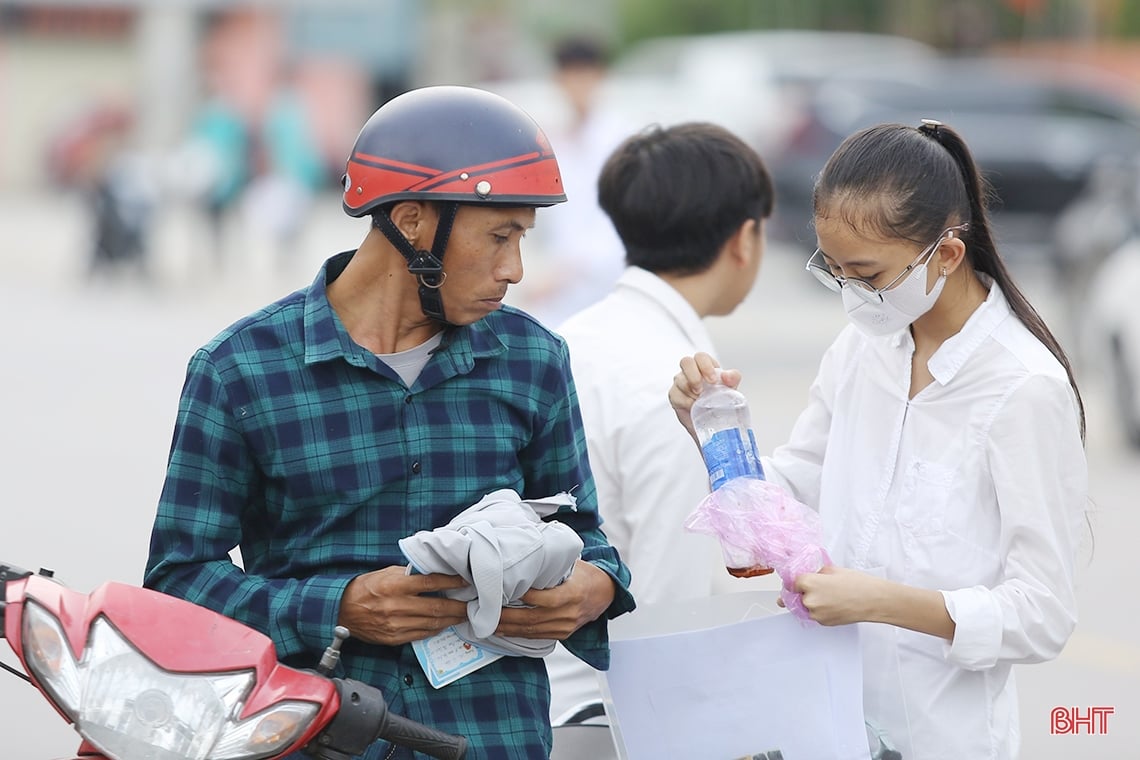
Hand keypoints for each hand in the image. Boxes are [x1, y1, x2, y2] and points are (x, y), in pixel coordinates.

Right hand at [338, 566, 469, 645]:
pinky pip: (421, 634)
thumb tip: (432, 571)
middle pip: (436, 607)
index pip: (430, 582)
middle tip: (473, 604)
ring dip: (451, 619)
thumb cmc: (364, 588)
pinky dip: (435, 629)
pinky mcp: (393, 638)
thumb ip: (408, 574)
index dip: (451, 582)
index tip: (465, 581)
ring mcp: (395, 624)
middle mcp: (396, 606)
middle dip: (458, 606)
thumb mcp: (385, 573)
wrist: (341, 610)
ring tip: (463, 615)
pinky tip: (444, 623)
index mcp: (394, 585)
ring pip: (431, 623)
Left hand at [495, 560, 615, 639]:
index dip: (527, 597)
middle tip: (488, 612)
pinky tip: (505, 629)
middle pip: (533, 618)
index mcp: (574, 593)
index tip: (505, 592)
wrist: (605, 594)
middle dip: (508, 617)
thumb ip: (552, 566)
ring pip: (532, 630)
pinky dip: (519, 633)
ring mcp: (565, 626)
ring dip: (509, 628)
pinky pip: (537, 636)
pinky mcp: (562, 634)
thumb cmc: (586, 576)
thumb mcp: (573, 565)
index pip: (548, 599)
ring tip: (489, 623)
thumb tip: (526, 556)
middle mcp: (569, 613)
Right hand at [668, 352, 742, 440]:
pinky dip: (686, 402)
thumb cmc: (721, 400)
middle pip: (686, 362)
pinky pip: (675, 394)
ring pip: (679, 379)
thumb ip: (733, 378)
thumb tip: (727, 376)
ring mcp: (681, 382)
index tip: (712, 381)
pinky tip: (693, 407)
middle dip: (694, 375)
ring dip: (690, 392)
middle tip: (701, 390)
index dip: (705, 366)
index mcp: (705, 366)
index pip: (701, 357)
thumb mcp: (731, 388)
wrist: (712, 420)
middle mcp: (691, 371)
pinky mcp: (674, 395)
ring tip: (700, 401)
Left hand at [792, 565, 883, 626]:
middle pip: (796, 596)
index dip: (797, 581)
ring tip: (828, 596)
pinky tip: (832, 604)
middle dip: (803, 592)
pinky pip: (814, 615)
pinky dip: (819, 610)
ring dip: (811, 602)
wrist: (873, 600)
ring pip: (805, 607)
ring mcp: (815, 613)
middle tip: (816, 588)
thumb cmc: (857, 584)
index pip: (792, 582)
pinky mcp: (823, 622)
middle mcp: (809, 600)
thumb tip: (808, 574)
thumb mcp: (832, 569)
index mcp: (809, 583)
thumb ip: (816, 573)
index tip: (800, 581)